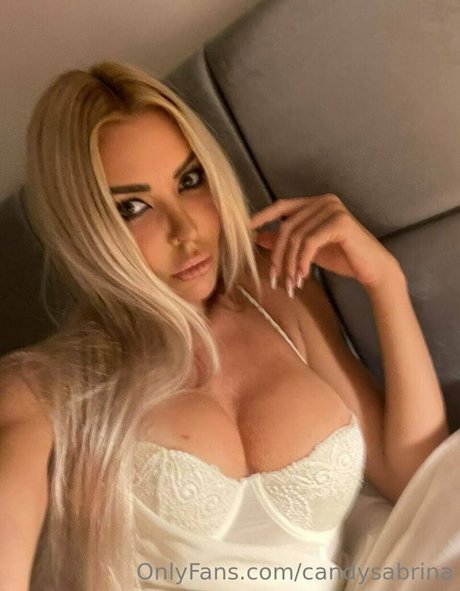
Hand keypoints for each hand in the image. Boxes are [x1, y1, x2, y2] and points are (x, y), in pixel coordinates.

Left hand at [249, 193, 401, 296]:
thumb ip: (287, 242)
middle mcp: (324, 201)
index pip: (283, 206)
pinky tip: (304, 276)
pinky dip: (303, 261)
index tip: (246, 229)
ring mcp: (333, 209)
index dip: (263, 216)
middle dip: (279, 255)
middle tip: (276, 279)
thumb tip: (260, 238)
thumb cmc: (342, 257)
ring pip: (297, 237)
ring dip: (291, 264)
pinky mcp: (340, 222)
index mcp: (315, 202)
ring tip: (292, 283)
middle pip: (287, 226)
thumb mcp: (308, 251)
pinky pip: (310, 242)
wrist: (372, 269)